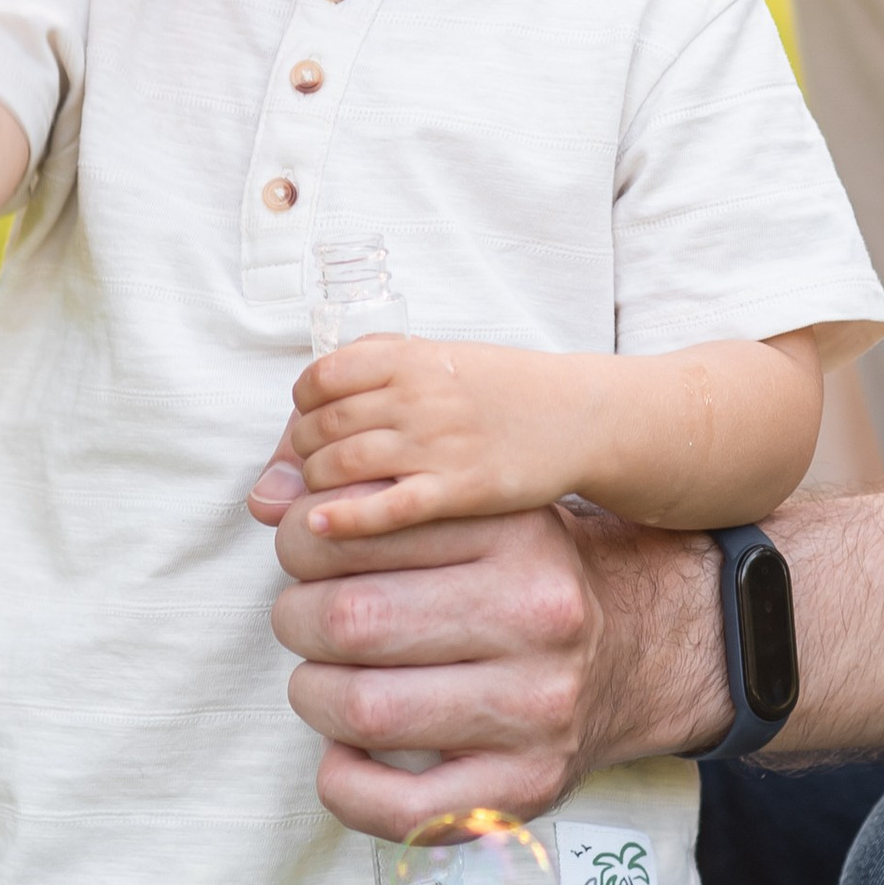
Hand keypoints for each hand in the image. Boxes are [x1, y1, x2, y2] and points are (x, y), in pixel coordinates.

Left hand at [252, 460, 725, 834]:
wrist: (642, 652)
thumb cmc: (530, 576)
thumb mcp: (481, 512)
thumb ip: (380, 501)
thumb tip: (270, 499)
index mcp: (519, 535)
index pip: (355, 530)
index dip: (300, 542)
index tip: (306, 553)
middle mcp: (537, 619)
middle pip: (348, 619)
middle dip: (296, 618)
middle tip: (306, 617)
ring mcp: (535, 711)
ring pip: (361, 707)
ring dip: (313, 694)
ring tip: (325, 679)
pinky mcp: (525, 789)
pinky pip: (397, 806)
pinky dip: (343, 781)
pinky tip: (345, 753)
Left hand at [273, 334, 609, 537]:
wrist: (578, 416)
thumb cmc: (507, 390)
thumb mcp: (444, 358)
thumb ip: (384, 367)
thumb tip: (321, 388)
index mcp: (412, 359)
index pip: (322, 377)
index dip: (305, 403)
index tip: (312, 419)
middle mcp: (418, 398)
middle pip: (324, 426)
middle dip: (305, 449)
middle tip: (313, 464)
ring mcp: (437, 444)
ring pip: (343, 464)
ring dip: (318, 482)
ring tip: (323, 491)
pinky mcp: (458, 489)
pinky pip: (386, 507)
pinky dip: (344, 518)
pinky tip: (321, 526)